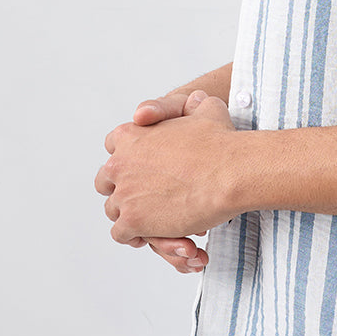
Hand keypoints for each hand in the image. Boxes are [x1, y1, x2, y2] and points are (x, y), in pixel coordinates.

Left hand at [95, 88, 240, 263]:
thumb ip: (194, 104)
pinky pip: (122, 234)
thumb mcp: (206, 107)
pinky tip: (154, 234)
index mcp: (129, 135)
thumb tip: (196, 98)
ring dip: (130, 214)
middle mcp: (118, 164)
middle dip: (122, 189)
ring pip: (113, 210)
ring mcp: (124, 194)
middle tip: (144, 197)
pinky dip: (136, 236)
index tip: (144, 168)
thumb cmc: (221, 140)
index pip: (113, 148)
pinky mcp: (133, 221)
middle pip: (106, 181)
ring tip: (153, 219)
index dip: (129, 159)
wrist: (230, 172)